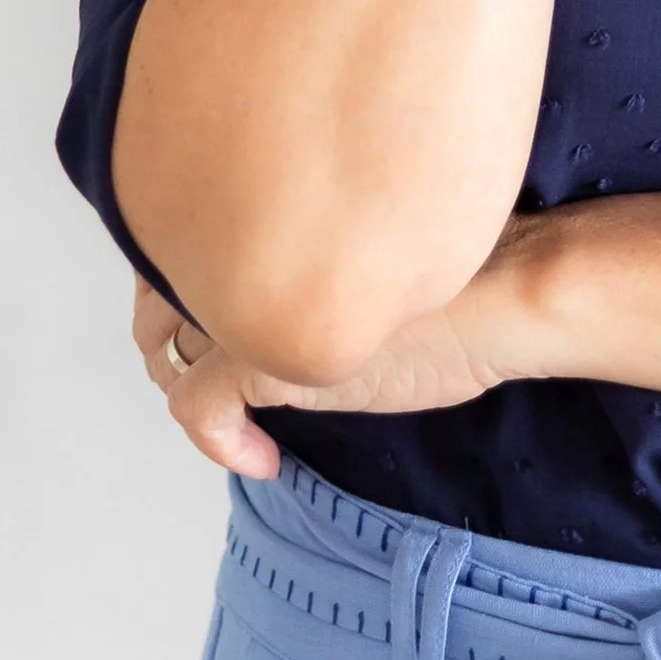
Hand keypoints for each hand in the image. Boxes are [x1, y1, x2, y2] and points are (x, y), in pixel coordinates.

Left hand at [132, 214, 554, 477]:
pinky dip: (216, 442)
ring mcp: (244, 303)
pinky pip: (193, 409)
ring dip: (185, 383)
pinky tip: (261, 458)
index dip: (186, 273)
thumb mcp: (373, 235)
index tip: (218, 304)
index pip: (177, 231)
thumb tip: (297, 262)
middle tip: (215, 364)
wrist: (503, 292)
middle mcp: (240, 243)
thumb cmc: (464, 263)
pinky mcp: (258, 363)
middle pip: (156, 289)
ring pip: (165, 349)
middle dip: (169, 330)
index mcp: (266, 201)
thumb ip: (316, 239)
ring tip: (233, 410)